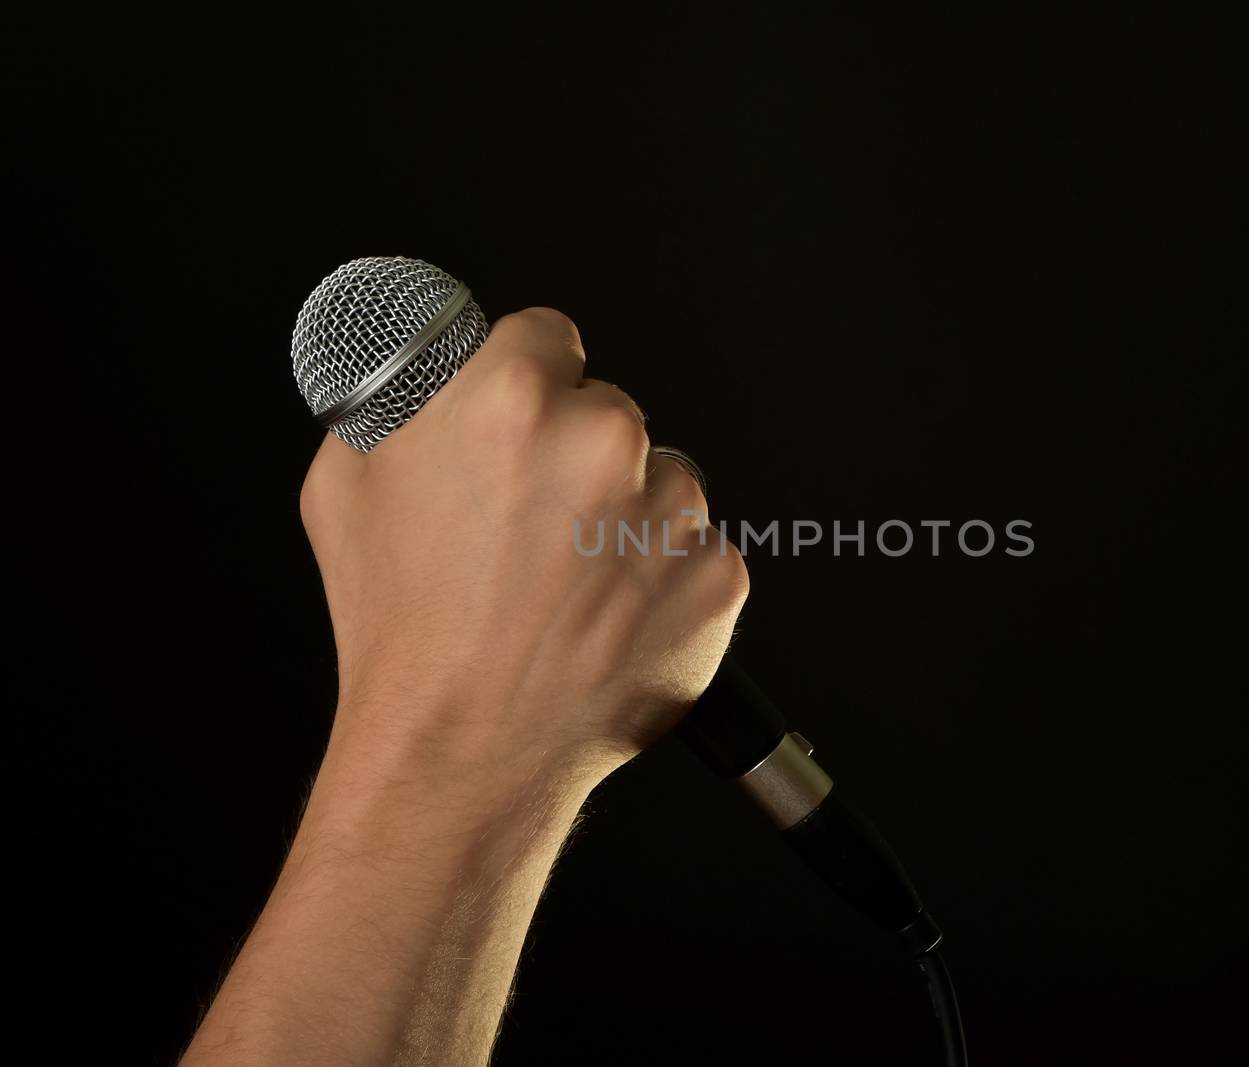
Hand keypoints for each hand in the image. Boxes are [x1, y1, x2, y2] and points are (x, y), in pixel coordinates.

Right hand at [298, 307, 748, 797]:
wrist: (464, 751)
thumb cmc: (403, 629)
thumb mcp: (347, 483)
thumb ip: (402, 403)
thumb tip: (428, 368)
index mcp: (512, 398)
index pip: (549, 338)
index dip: (528, 379)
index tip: (521, 421)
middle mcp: (605, 440)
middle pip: (607, 412)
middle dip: (575, 456)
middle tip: (527, 530)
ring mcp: (672, 511)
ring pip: (657, 483)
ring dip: (624, 518)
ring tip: (561, 587)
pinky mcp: (716, 575)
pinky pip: (693, 552)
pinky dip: (661, 580)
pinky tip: (602, 619)